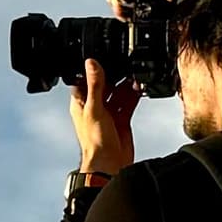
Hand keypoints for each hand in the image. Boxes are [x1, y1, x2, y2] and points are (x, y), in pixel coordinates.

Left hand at [66, 61, 138, 181]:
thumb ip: (95, 85)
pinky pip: (128, 103)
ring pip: (118, 93)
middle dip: (115, 76)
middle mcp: (94, 107)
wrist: (108, 164)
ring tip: (134, 75)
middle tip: (125, 65)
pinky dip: (134, 95)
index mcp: (82, 102)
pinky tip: (139, 87)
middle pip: (106, 85)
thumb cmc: (95, 142)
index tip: (105, 58)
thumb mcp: (94, 108)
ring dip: (126, 85)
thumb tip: (91, 63)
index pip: (86, 79)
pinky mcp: (121, 120)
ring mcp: (109, 114)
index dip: (95, 69)